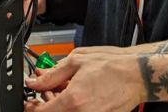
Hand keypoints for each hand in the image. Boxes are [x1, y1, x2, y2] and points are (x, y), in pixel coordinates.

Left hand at [24, 48, 145, 111]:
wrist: (137, 75)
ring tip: (63, 90)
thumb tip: (35, 81)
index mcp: (73, 100)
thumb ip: (52, 74)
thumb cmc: (113, 66)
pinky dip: (72, 107)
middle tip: (46, 90)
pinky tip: (76, 95)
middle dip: (45, 104)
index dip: (31, 107)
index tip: (30, 100)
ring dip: (58, 106)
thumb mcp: (77, 61)